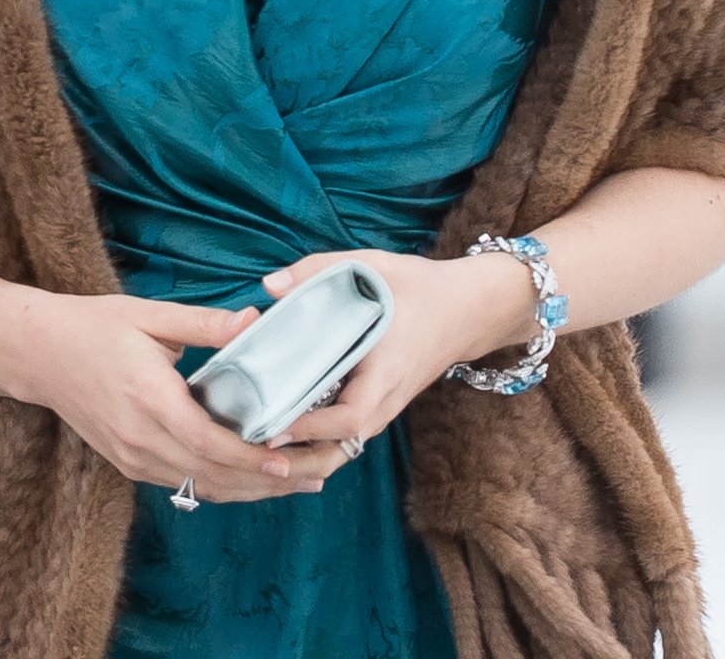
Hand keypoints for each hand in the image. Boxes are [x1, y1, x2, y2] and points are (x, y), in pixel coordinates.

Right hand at [16, 289, 332, 502]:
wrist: (38, 354)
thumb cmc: (96, 327)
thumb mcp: (150, 315)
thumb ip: (204, 323)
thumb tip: (254, 319)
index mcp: (150, 400)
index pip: (208, 443)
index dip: (251, 457)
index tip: (290, 460)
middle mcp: (141, 440)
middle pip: (212, 476)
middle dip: (267, 481)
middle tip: (317, 475)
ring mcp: (133, 458)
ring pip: (201, 487)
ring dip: (251, 489)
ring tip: (299, 482)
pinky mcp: (129, 463)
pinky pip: (184, 484)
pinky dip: (222, 484)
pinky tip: (252, 478)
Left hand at [254, 248, 529, 469]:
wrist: (469, 308)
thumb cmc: (420, 287)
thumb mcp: (373, 266)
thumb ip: (319, 270)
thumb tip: (269, 285)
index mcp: (385, 369)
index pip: (349, 415)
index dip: (311, 426)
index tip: (274, 426)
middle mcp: (386, 399)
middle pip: (342, 447)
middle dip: (301, 458)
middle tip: (255, 453)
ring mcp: (387, 407)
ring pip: (345, 447)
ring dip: (309, 455)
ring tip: (264, 451)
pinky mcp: (384, 405)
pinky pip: (351, 436)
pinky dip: (322, 443)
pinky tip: (290, 438)